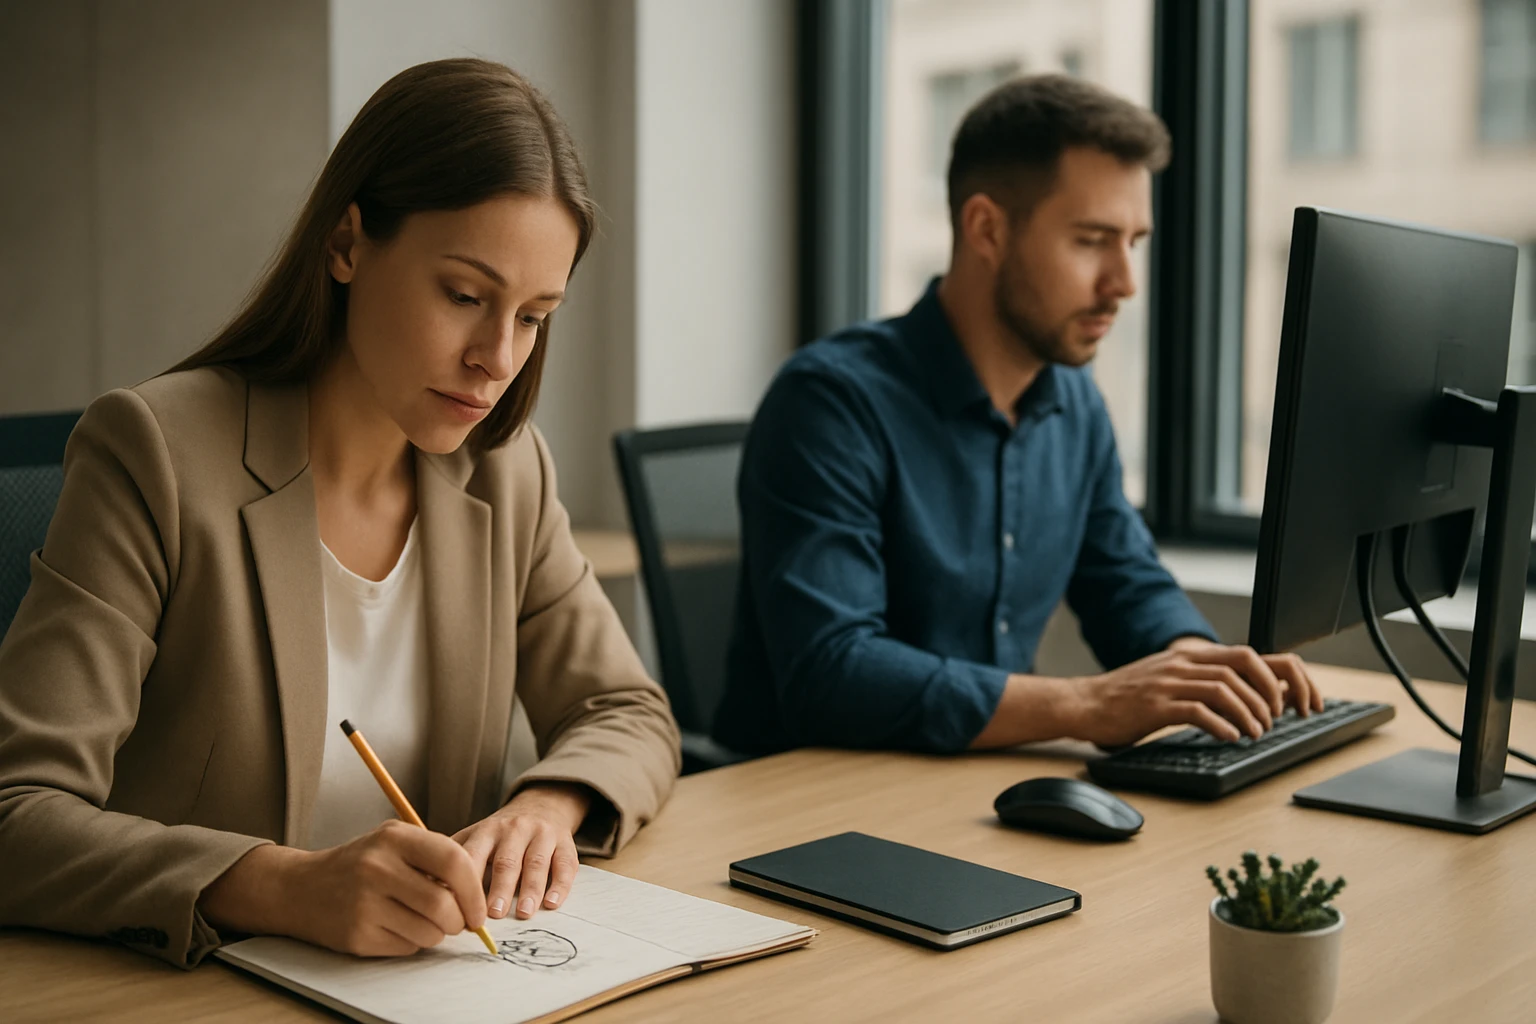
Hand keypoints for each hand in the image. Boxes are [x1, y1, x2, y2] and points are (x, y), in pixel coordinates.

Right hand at [200, 819, 487, 956]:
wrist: (301, 888)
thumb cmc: (360, 864)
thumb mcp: (394, 842)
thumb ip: (435, 858)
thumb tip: (477, 895)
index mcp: (394, 838)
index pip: (454, 862)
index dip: (475, 890)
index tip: (479, 908)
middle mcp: (377, 868)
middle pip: (443, 904)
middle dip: (459, 920)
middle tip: (458, 922)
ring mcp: (364, 903)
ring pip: (429, 932)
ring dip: (437, 934)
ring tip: (424, 921)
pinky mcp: (356, 935)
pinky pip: (406, 948)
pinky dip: (413, 943)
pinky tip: (397, 927)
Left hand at [454, 782, 590, 920]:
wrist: (541, 805)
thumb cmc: (501, 834)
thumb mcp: (475, 838)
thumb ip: (454, 861)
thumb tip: (424, 889)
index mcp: (486, 831)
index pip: (473, 856)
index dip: (467, 882)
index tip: (460, 909)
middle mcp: (514, 830)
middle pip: (506, 860)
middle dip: (501, 887)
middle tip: (494, 914)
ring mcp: (542, 834)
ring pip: (537, 862)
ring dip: (531, 889)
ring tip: (525, 913)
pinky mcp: (565, 842)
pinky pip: (565, 864)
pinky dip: (560, 885)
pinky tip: (552, 903)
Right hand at [1066, 640, 1322, 748]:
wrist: (1085, 703)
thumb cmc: (1128, 697)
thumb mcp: (1169, 679)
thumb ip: (1202, 681)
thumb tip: (1245, 696)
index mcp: (1190, 657)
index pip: (1247, 654)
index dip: (1277, 676)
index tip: (1291, 702)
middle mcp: (1183, 664)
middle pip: (1242, 665)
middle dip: (1269, 694)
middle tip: (1276, 719)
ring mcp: (1168, 682)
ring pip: (1224, 688)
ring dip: (1249, 712)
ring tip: (1256, 733)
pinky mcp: (1155, 706)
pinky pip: (1197, 710)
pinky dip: (1221, 725)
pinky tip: (1230, 737)